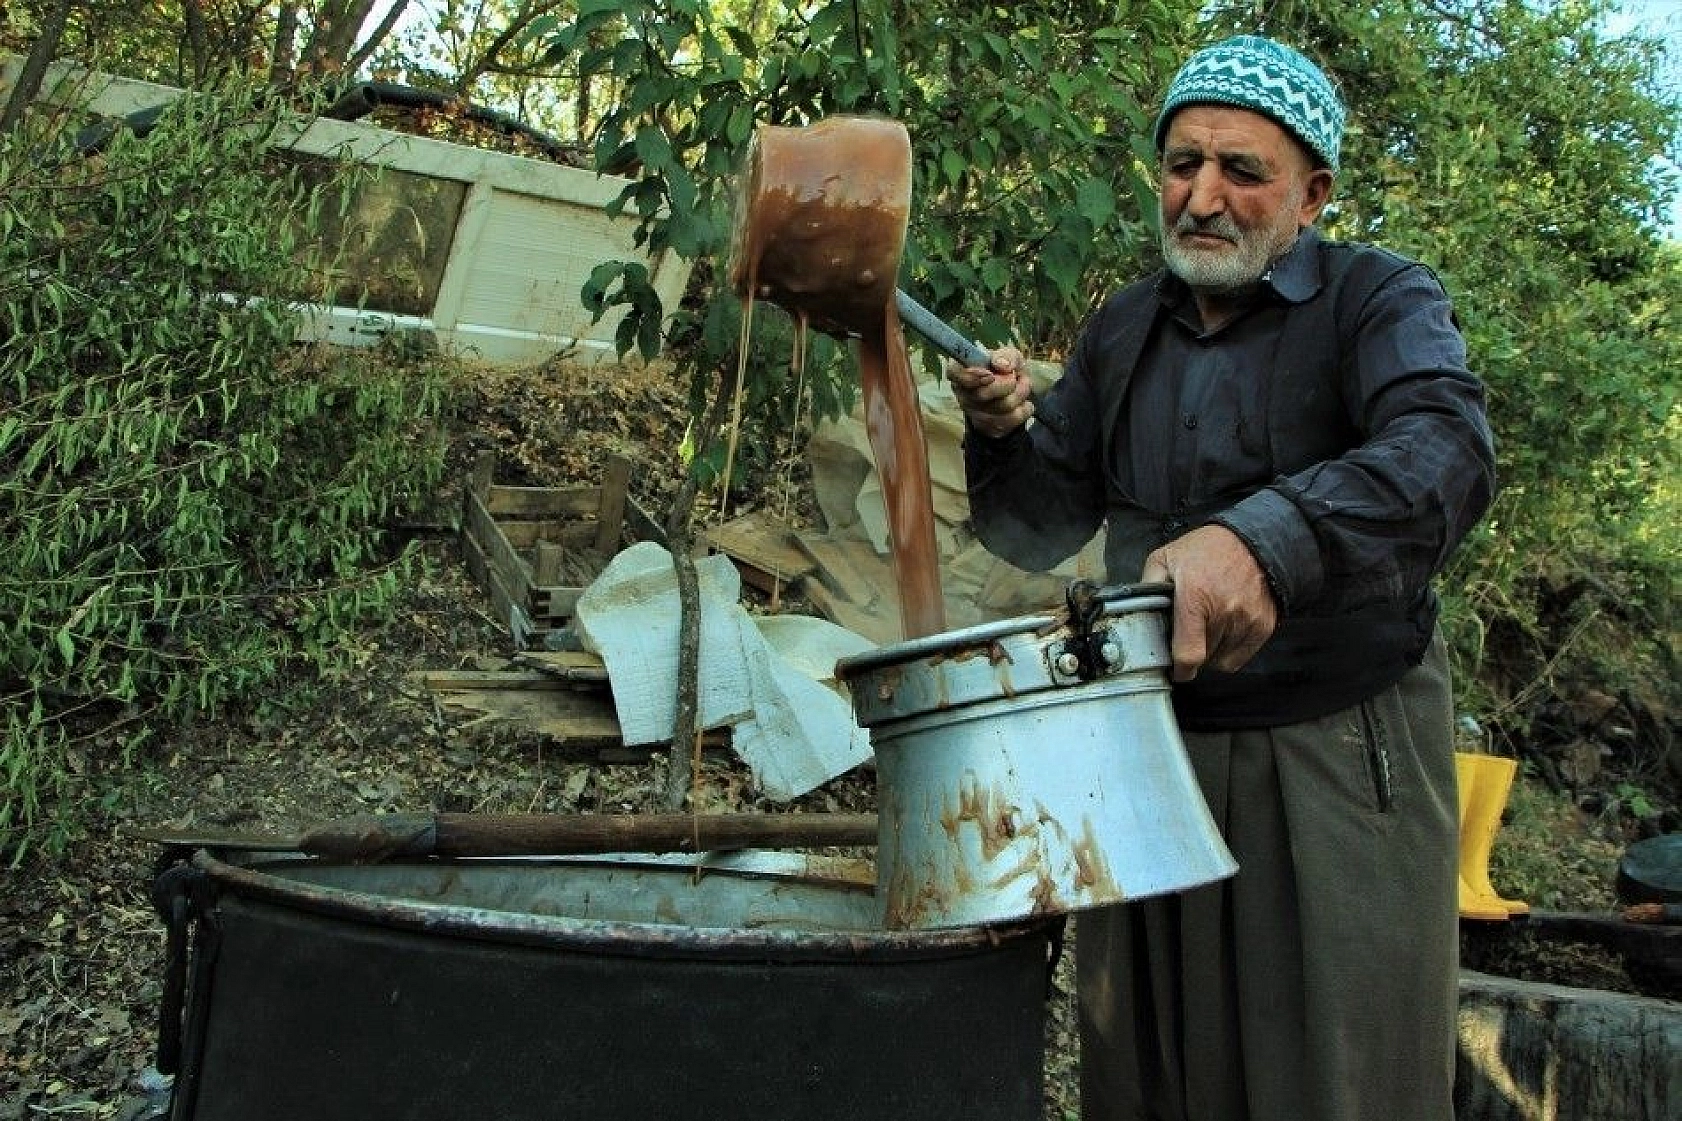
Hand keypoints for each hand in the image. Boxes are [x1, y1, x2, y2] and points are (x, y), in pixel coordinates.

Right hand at [945, 346, 1032, 438]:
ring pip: (1002, 406)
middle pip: (982, 394)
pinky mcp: (991, 427)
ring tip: (1022, 386)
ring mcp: (976, 414)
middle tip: (1014, 377)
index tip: (990, 375)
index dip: (971, 376)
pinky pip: (1013, 418)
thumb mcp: (1008, 355)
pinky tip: (1022, 402)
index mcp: (961, 371)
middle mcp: (963, 394)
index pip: (953, 373)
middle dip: (1007, 383)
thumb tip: (1003, 365)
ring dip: (1021, 393)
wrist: (1013, 394)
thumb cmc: (1004, 370)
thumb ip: (1006, 355)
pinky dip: (1025, 408)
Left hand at [1140, 525, 1277, 680]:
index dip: (1179, 669)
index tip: (1175, 669)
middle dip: (1191, 651)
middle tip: (1188, 632)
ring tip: (1206, 626)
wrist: (1251, 540)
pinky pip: (1239, 657)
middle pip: (1203, 658)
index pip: (1189, 655)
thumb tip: (1136, 613)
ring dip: (1210, 651)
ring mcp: (1246, 620)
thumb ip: (1147, 586)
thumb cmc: (1205, 550)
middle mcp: (1223, 612)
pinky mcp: (1262, 626)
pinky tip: (1222, 631)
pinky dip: (1228, 651)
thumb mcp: (1165, 558)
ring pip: (1220, 659)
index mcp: (1195, 599)